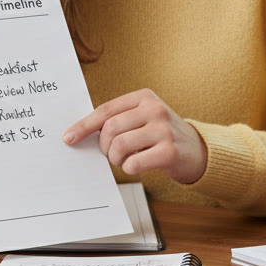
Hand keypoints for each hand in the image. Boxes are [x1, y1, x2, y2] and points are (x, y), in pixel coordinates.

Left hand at [63, 89, 206, 183]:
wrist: (197, 150)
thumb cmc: (161, 135)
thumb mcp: (143, 118)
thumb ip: (118, 120)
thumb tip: (82, 133)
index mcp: (144, 97)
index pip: (105, 110)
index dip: (84, 126)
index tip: (69, 138)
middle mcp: (155, 109)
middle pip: (110, 129)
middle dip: (104, 147)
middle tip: (111, 154)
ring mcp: (163, 129)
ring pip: (120, 146)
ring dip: (116, 159)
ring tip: (124, 160)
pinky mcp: (169, 151)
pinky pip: (134, 163)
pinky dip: (129, 168)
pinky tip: (137, 165)